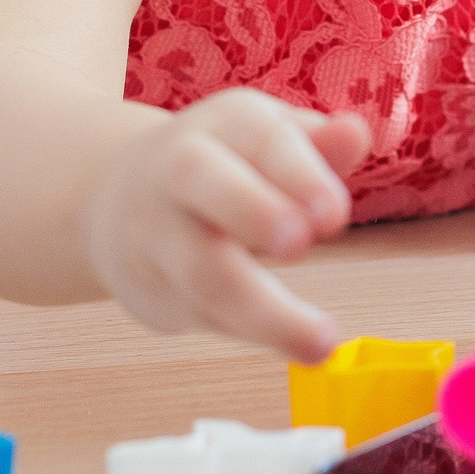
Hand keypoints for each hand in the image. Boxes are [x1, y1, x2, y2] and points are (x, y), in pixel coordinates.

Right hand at [82, 87, 371, 361]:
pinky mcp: (154, 286)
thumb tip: (358, 134)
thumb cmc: (228, 163)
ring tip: (323, 342)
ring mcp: (158, 231)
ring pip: (202, 271)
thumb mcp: (269, 141)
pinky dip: (252, 333)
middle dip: (251, 210)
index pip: (262, 140)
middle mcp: (181, 170)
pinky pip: (203, 313)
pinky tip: (298, 348)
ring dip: (263, 311)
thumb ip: (317, 146)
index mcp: (227, 125)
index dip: (298, 175)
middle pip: (202, 182)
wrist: (117, 196)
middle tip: (298, 245)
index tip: (336, 218)